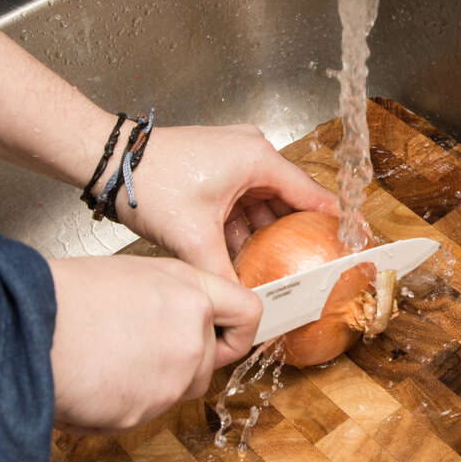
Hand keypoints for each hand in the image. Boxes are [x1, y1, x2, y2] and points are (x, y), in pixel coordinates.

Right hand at [47, 255, 260, 431]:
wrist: (23, 327)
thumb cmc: (61, 295)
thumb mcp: (128, 276)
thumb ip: (166, 299)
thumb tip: (171, 316)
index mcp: (188, 290)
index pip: (246, 312)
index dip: (237, 330)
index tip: (226, 338)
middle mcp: (191, 334)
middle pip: (209, 360)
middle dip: (181, 361)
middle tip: (136, 347)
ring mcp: (173, 377)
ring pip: (177, 389)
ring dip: (151, 383)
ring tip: (105, 359)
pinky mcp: (146, 412)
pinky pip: (143, 411)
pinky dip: (121, 403)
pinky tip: (90, 379)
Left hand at [111, 124, 338, 279]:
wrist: (110, 162)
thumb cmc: (151, 183)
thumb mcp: (193, 238)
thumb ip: (224, 276)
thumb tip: (244, 309)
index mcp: (258, 159)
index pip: (311, 195)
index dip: (333, 223)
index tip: (351, 244)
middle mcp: (252, 152)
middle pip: (287, 201)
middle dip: (293, 236)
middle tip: (307, 267)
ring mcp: (233, 157)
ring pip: (262, 203)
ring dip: (264, 234)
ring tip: (273, 268)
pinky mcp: (216, 166)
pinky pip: (242, 200)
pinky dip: (242, 225)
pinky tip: (239, 255)